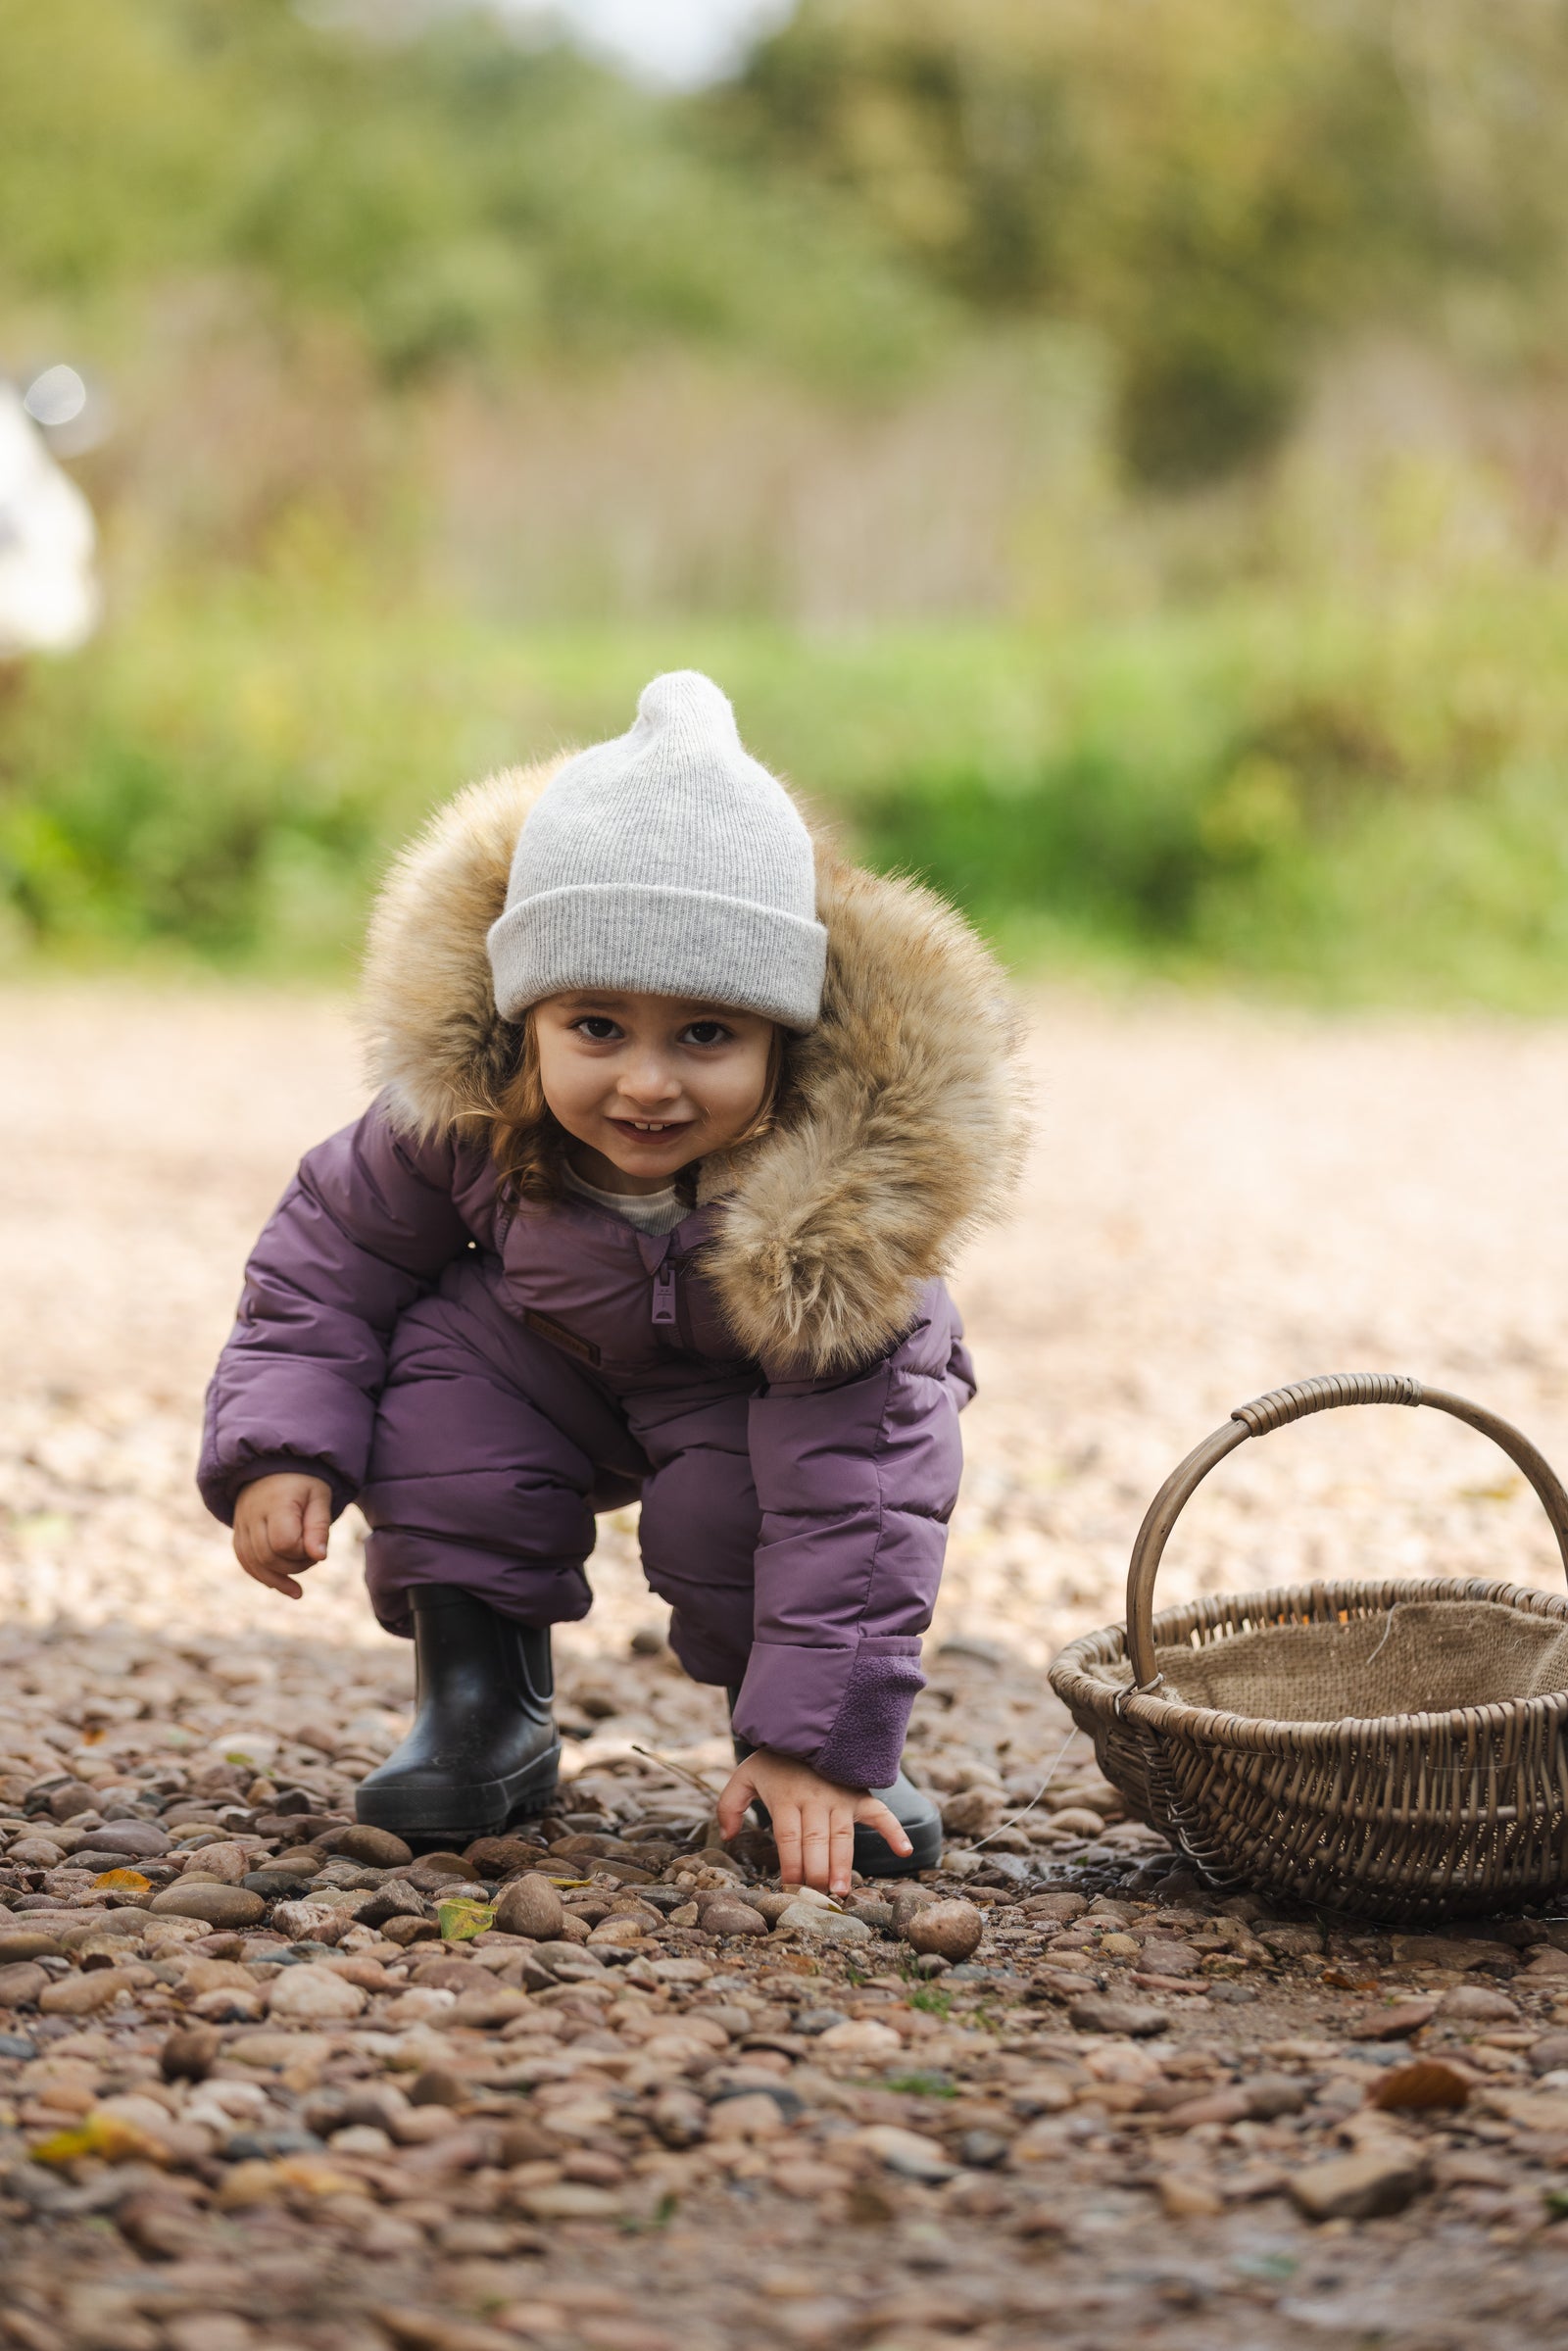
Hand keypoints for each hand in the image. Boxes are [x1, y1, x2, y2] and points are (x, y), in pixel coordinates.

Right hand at [232, 1473, 330, 1599]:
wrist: (273, 1466)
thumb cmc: (302, 1483)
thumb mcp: (319, 1497)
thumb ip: (319, 1526)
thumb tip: (320, 1557)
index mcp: (275, 1503)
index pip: (284, 1543)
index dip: (302, 1552)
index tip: (316, 1546)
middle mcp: (252, 1515)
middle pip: (267, 1557)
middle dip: (293, 1567)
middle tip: (312, 1559)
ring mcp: (241, 1525)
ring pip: (253, 1563)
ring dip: (277, 1579)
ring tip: (297, 1591)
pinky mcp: (238, 1533)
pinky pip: (245, 1561)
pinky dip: (262, 1576)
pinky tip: (279, 1586)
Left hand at [717, 1749, 911, 1897]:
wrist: (803, 1728)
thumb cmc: (773, 1761)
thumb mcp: (744, 1776)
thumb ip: (729, 1805)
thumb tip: (727, 1837)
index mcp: (787, 1797)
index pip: (790, 1838)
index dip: (791, 1866)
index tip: (790, 1889)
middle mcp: (815, 1798)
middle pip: (817, 1841)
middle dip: (816, 1873)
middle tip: (816, 1899)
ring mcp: (840, 1796)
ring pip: (843, 1835)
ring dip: (844, 1864)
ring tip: (842, 1891)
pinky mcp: (859, 1795)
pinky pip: (880, 1813)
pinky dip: (894, 1830)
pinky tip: (905, 1851)